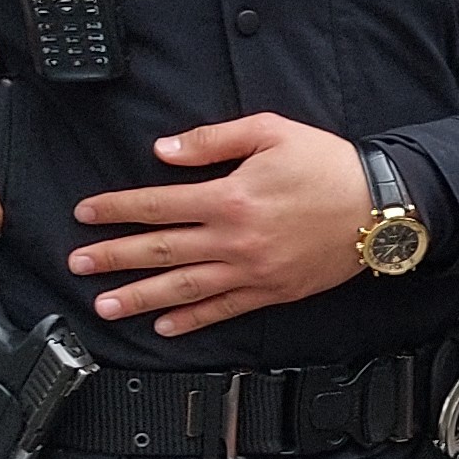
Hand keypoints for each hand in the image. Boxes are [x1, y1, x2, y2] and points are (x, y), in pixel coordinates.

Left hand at [68, 113, 382, 336]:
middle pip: (161, 250)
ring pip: (185, 288)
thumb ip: (212, 139)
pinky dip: (193, 321)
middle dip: (114, 257)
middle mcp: (235, 240)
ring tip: (106, 306)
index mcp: (229, 197)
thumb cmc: (329, 166)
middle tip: (78, 265)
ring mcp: (253, 271)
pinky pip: (225, 310)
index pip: (157, 204)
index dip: (116, 209)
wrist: (380, 208)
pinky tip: (166, 327)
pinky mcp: (273, 291)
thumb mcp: (270, 132)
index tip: (85, 214)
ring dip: (142, 298)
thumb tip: (165, 152)